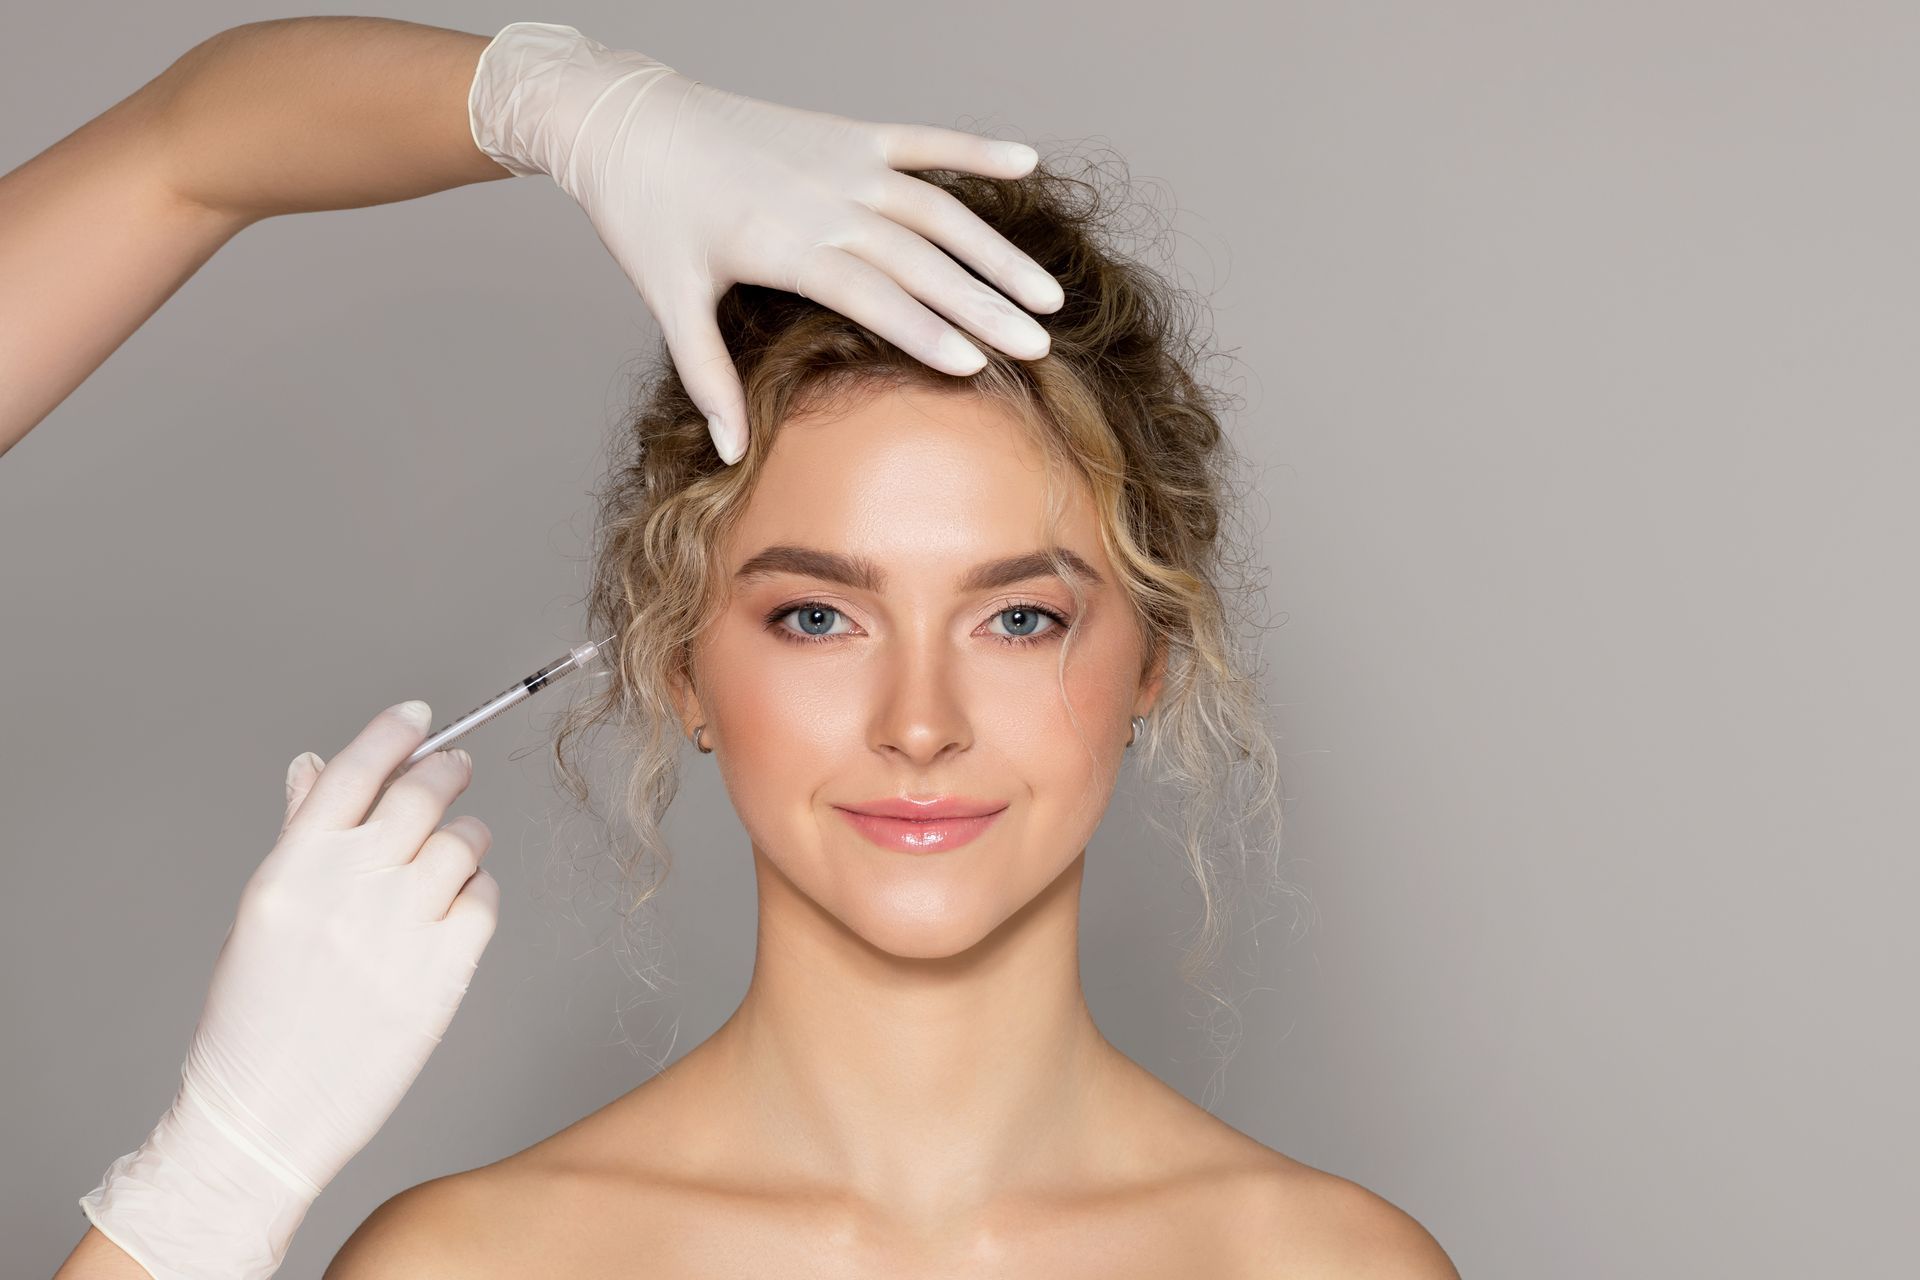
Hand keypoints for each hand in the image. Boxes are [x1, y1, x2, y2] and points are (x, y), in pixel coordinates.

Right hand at [77, 701, 497, 1278]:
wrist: (263, 1118)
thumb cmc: (254, 1017)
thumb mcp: (262, 916)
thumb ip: (299, 837)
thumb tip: (315, 764)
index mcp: (292, 871)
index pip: (354, 772)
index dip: (393, 732)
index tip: (420, 715)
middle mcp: (347, 893)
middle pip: (419, 795)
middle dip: (444, 769)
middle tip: (455, 764)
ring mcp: (398, 933)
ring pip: (462, 844)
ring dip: (465, 834)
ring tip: (455, 847)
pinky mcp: (441, 975)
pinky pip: (484, 902)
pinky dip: (479, 893)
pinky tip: (459, 905)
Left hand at [467, 21, 1065, 464]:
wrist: (626, 118)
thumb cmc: (645, 212)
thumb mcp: (668, 299)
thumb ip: (708, 376)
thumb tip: (734, 453)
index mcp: (782, 242)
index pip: (871, 293)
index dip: (924, 329)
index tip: (976, 364)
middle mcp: (823, 198)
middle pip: (921, 258)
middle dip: (984, 304)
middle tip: (1038, 345)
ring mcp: (842, 159)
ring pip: (938, 207)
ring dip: (997, 249)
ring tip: (1046, 293)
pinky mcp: (847, 131)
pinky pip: (924, 139)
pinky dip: (975, 148)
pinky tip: (1030, 162)